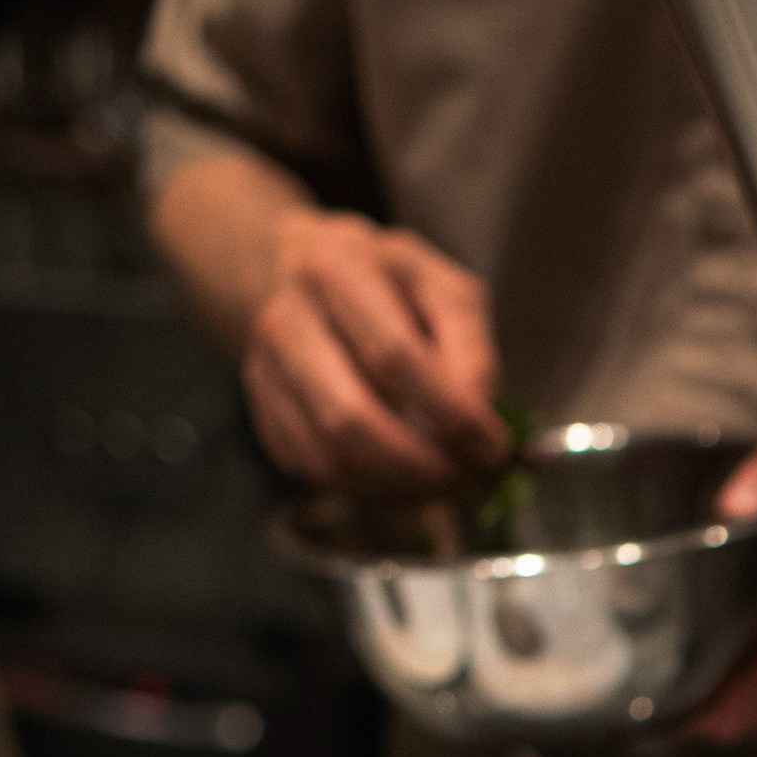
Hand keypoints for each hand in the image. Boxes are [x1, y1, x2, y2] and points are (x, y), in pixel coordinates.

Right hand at [241, 210, 508, 493]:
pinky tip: (404, 477)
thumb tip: (479, 431)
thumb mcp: (447, 291)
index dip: (448, 414)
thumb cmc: (391, 285)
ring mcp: (266, 369)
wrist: (307, 275)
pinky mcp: (264, 412)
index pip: (393, 357)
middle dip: (419, 466)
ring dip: (397, 487)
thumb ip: (472, 354)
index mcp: (339, 268)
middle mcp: (289, 317)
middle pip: (349, 417)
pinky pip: (316, 471)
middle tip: (467, 479)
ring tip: (443, 483)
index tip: (492, 447)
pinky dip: (369, 488)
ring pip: (329, 456)